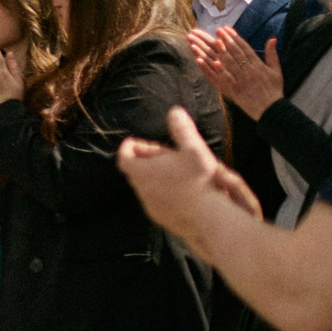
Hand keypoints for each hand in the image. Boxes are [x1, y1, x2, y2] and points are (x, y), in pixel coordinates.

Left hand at [120, 105, 262, 235]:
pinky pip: (156, 201)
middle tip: (160, 152)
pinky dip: (163, 192)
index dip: (129, 147)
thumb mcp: (194, 150)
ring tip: (173, 170)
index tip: (136, 141)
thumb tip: (174, 111)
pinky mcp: (160, 219)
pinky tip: (180, 189)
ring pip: (145, 187)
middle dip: (144, 160)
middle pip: (134, 171)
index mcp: (141, 171)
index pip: (123, 156)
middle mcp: (140, 190)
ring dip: (154, 177)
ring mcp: (149, 206)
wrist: (208, 219)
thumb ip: (182, 130)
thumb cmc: (199, 181)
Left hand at [188, 27, 284, 117]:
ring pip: (223, 63)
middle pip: (232, 53)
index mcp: (257, 65)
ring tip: (204, 42)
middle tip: (214, 30)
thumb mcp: (276, 71)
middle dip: (223, 40)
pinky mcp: (230, 90)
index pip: (243, 48)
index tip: (225, 28)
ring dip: (213, 52)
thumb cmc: (273, 90)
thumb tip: (272, 38)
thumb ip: (272, 54)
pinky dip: (208, 69)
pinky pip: (217, 78)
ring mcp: (238, 81)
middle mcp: (247, 71)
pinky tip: (199, 61)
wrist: (271, 110)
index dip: (234, 38)